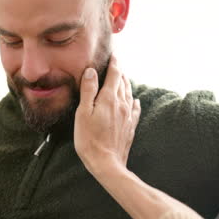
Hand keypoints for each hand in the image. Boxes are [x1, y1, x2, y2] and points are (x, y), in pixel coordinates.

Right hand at [74, 56, 140, 174]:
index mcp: (109, 99)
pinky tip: (134, 101)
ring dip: (125, 84)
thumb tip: (91, 71)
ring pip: (129, 94)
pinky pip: (134, 109)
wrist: (106, 163)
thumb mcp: (83, 113)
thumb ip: (88, 90)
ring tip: (123, 78)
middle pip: (122, 83)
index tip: (114, 55)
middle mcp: (122, 105)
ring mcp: (128, 116)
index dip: (114, 63)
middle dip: (119, 72)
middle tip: (116, 64)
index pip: (115, 75)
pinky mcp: (130, 127)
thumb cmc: (89, 139)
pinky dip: (133, 101)